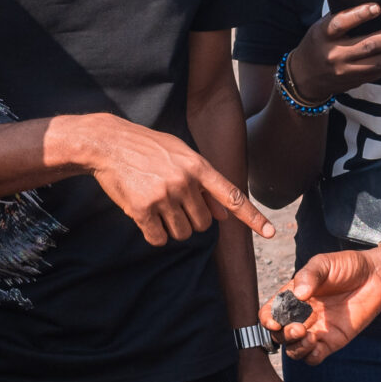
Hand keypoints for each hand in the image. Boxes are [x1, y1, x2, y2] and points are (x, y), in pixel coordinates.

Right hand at [63, 114, 275, 246]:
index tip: (271, 232)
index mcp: (198, 167)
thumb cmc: (148, 148)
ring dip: (172, 228)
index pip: (232, 195)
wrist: (109, 143)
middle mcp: (185, 182)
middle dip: (191, 220)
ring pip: (182, 234)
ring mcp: (164, 196)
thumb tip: (224, 215)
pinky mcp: (142, 209)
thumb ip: (205, 183)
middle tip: (173, 204)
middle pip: (203, 225)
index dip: (253, 217)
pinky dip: (154, 235)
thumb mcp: (181, 156)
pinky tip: (145, 216)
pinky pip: (159, 238)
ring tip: (157, 206)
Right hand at [267, 249, 380, 364]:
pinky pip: (314, 358)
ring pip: (294, 350)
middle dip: (284, 335)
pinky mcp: (332, 341)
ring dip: (295, 349)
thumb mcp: (325, 263)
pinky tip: (318, 346)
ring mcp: (316, 330)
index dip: (267, 319)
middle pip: (280, 335)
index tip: (274, 321)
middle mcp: (301, 316)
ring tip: (308, 338)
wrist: (377, 276)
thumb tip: (298, 294)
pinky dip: (311, 357)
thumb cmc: (348, 266)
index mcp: (293, 297)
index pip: (271, 312)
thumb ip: (309, 275)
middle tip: (298, 328)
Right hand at [286, 4, 380, 99]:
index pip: (340, 23)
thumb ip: (342, 17)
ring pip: (380, 61)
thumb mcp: (320, 27)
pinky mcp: (356, 80)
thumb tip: (375, 6)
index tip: (377, 7)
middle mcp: (335, 55)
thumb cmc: (317, 45)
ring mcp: (346, 71)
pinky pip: (380, 71)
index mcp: (323, 36)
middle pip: (369, 45)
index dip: (359, 15)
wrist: (305, 78)